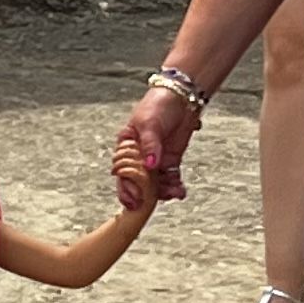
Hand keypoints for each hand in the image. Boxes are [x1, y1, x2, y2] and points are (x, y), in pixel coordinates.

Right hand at [115, 87, 199, 208]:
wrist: (181, 98)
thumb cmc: (158, 105)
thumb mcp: (149, 123)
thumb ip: (150, 145)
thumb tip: (150, 165)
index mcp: (126, 147)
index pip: (122, 171)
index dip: (126, 188)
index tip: (134, 199)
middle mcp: (139, 157)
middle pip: (138, 182)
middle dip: (144, 196)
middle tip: (150, 204)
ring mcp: (156, 160)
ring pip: (156, 183)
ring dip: (163, 192)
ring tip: (173, 194)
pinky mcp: (171, 160)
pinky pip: (171, 178)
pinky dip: (175, 186)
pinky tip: (180, 191)